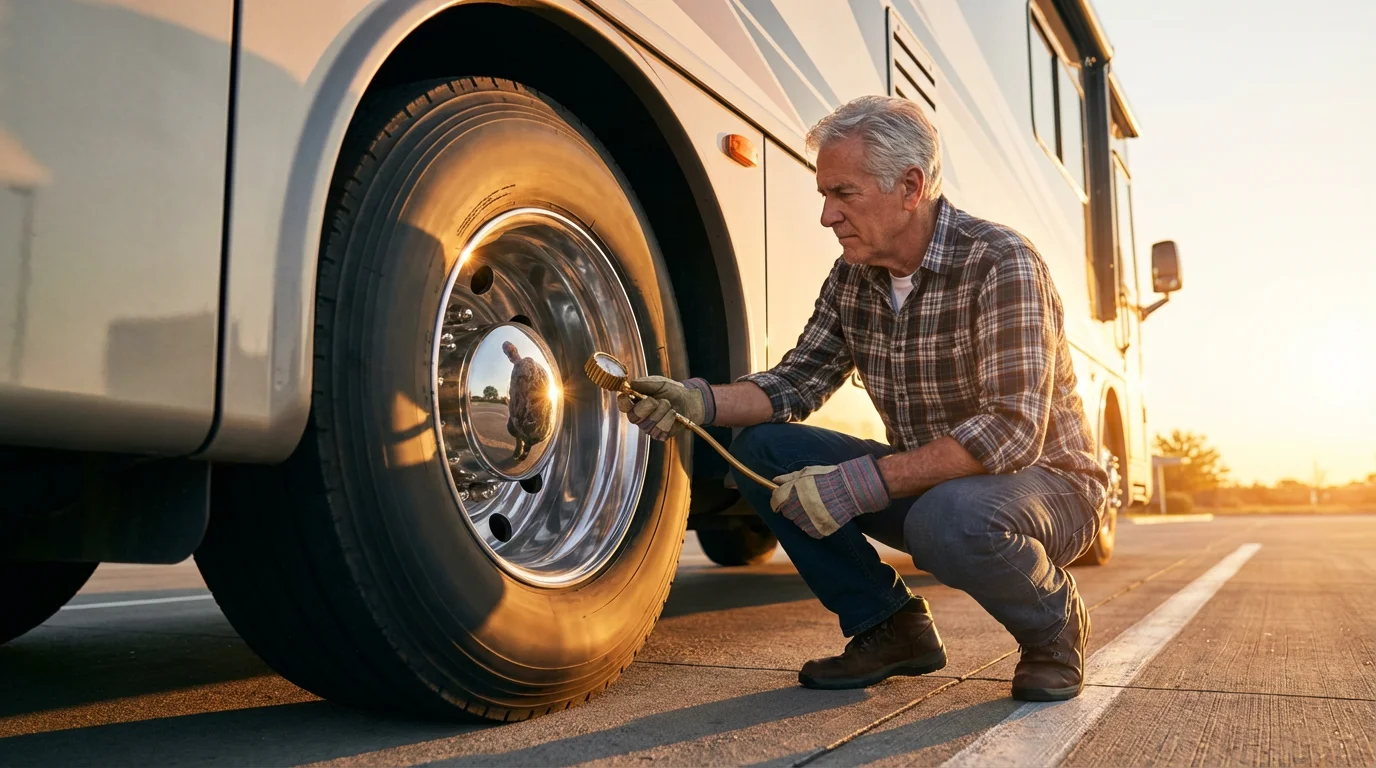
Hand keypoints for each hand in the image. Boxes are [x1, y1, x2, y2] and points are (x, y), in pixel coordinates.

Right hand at [617, 377, 714, 440]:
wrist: (688, 401)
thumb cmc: (671, 391)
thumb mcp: (659, 383)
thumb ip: (645, 383)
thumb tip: (631, 384)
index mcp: (635, 402)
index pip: (623, 405)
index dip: (623, 401)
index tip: (627, 395)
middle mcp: (639, 417)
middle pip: (634, 417)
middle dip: (647, 406)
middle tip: (656, 400)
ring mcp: (649, 427)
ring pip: (649, 424)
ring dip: (662, 411)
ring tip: (669, 405)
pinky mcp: (660, 435)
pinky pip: (661, 430)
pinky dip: (669, 419)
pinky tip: (673, 414)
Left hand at [769, 455, 890, 537]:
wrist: (850, 489)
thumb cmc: (828, 478)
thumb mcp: (807, 472)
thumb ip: (789, 478)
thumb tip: (775, 481)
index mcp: (792, 493)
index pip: (775, 501)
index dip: (777, 500)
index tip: (781, 500)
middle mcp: (798, 508)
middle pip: (787, 513)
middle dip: (792, 507)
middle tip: (803, 501)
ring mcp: (808, 521)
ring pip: (798, 523)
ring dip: (803, 517)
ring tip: (814, 507)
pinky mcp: (818, 530)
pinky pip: (810, 531)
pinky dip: (813, 525)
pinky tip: (820, 516)